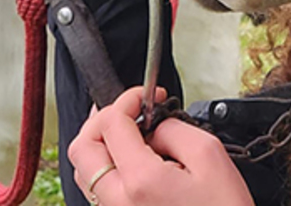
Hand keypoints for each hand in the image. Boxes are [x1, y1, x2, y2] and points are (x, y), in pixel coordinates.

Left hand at [69, 87, 253, 205]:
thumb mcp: (208, 154)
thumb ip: (173, 129)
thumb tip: (152, 126)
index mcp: (140, 181)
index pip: (110, 124)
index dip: (128, 99)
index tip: (147, 95)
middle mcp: (119, 203)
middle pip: (82, 148)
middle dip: (103, 118)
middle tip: (130, 109)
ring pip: (85, 170)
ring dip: (103, 142)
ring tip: (133, 131)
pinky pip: (100, 189)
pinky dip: (110, 165)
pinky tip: (136, 156)